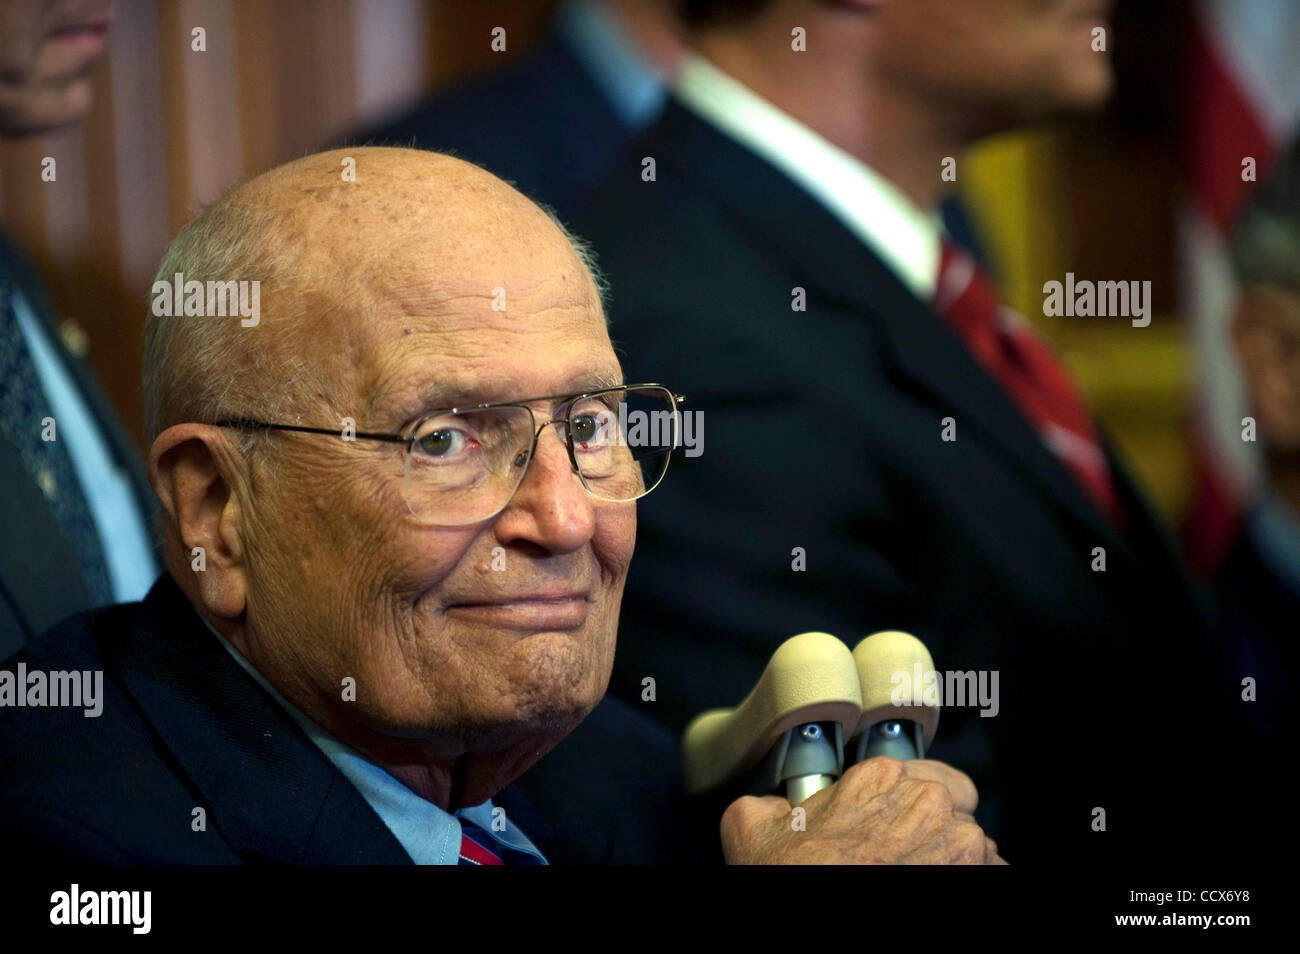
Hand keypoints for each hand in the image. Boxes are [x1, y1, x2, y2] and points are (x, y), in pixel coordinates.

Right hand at [720, 756, 1005, 863]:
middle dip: (933, 832)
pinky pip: (992, 873)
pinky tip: (939, 887)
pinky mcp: (980, 876)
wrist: (815, 927)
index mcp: (878, 778)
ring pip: (975, 844)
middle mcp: (927, 800)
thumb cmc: (793, 878)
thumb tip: (770, 807)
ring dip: (954, 860)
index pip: (921, 776)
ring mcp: (959, 843)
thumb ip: (768, 803)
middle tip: (902, 859)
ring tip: (920, 877)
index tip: (890, 829)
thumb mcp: (752, 829)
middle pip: (953, 807)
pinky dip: (972, 879)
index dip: (905, 806)